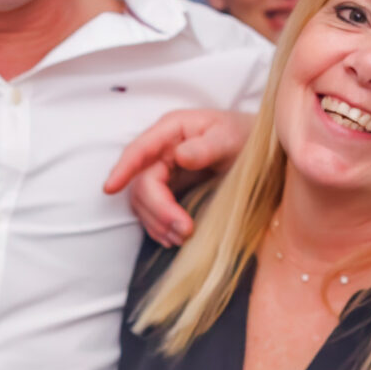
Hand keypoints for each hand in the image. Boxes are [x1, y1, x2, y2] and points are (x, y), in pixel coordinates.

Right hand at [102, 108, 252, 243]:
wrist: (260, 152)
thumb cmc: (244, 137)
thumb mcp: (231, 138)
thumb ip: (207, 147)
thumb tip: (180, 156)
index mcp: (172, 131)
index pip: (139, 150)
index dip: (123, 169)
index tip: (110, 189)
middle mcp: (161, 151)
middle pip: (142, 184)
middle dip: (158, 210)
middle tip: (184, 231)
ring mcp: (163, 172)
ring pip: (143, 202)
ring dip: (158, 223)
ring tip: (182, 238)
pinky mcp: (168, 191)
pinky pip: (152, 212)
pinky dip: (160, 228)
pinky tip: (175, 239)